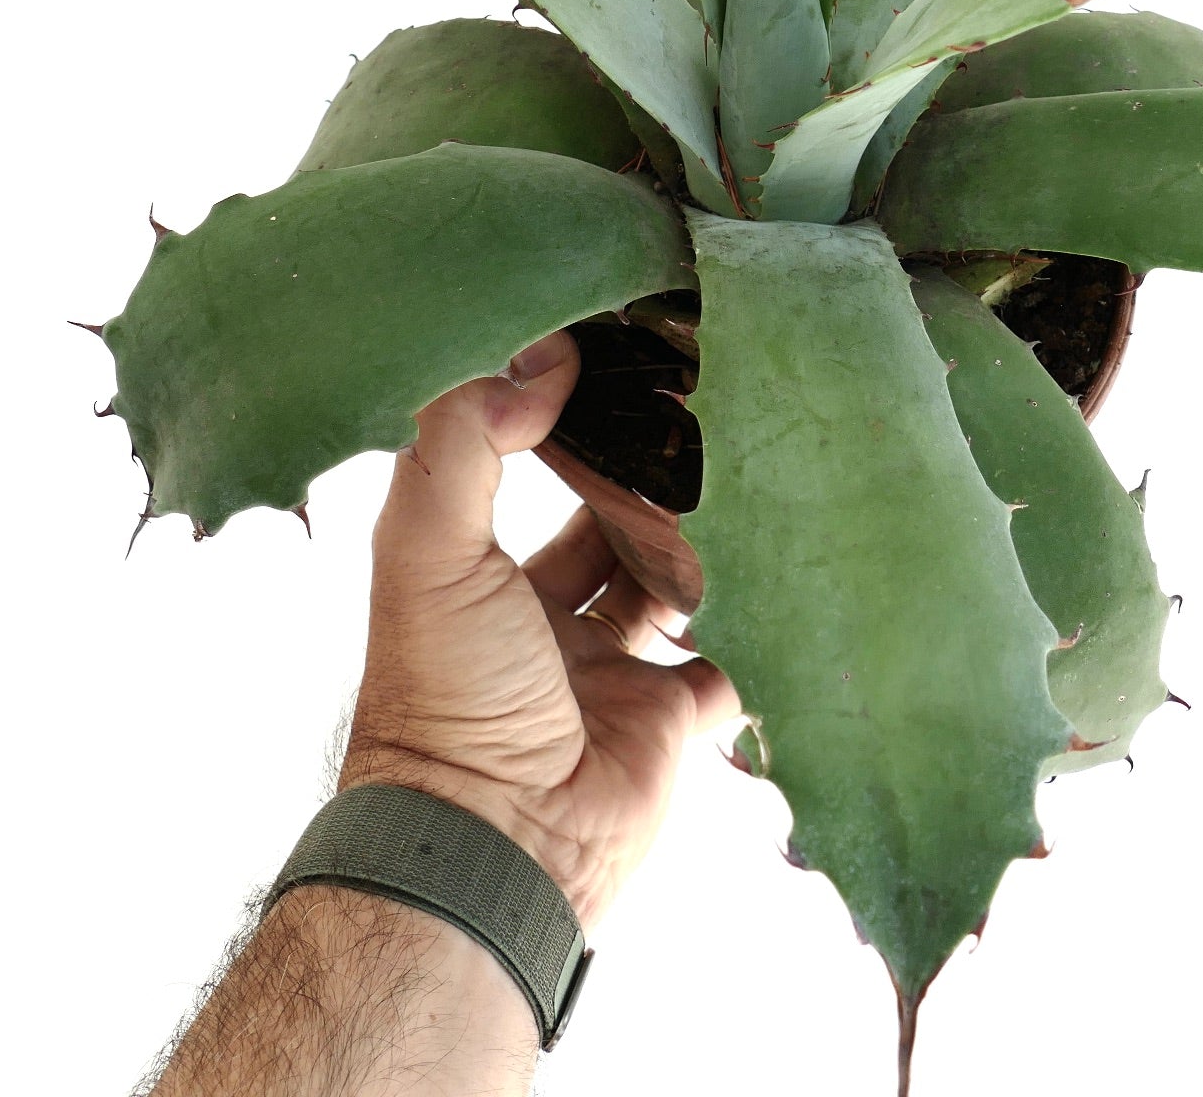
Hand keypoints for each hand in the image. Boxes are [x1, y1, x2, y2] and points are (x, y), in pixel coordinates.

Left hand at [340, 331, 739, 930]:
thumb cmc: (447, 694)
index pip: (529, 480)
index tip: (615, 369)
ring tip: (740, 481)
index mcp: (483, 578)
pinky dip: (751, 626)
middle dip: (648, 483)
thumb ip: (466, 441)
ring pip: (673, 585)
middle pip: (610, 527)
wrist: (502, 843)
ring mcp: (614, 671)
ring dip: (702, 544)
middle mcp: (546, 621)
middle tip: (698, 423)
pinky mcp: (672, 719)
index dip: (564, 428)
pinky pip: (729, 661)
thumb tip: (539, 359)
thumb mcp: (430, 549)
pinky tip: (772, 570)